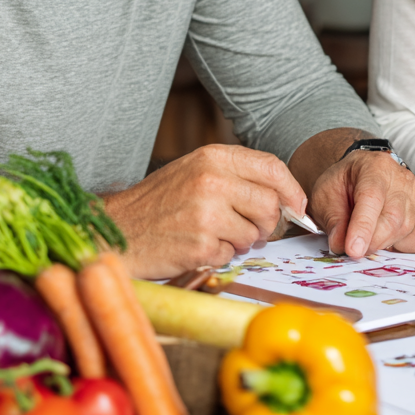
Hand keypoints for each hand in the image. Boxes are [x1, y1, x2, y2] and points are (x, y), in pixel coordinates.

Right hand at [104, 144, 305, 278]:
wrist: (117, 230)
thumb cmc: (159, 203)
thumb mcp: (195, 171)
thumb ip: (237, 176)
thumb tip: (285, 196)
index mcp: (212, 157)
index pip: (272, 167)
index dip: (291, 189)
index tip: (296, 206)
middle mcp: (212, 181)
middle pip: (270, 205)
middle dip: (265, 223)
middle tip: (243, 227)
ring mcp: (207, 214)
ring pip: (255, 234)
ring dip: (239, 241)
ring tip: (210, 233)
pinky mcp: (201, 246)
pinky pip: (232, 255)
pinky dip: (219, 256)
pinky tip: (196, 246)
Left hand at [289, 129, 414, 258]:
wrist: (362, 175)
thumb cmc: (344, 186)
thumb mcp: (325, 196)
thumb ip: (332, 220)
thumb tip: (341, 245)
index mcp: (373, 167)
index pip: (372, 197)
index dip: (363, 226)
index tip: (353, 250)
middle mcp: (402, 178)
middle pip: (392, 218)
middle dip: (372, 241)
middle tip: (355, 249)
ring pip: (408, 230)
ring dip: (386, 244)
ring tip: (371, 237)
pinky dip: (407, 248)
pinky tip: (392, 240)